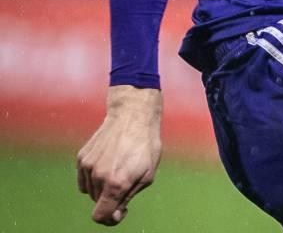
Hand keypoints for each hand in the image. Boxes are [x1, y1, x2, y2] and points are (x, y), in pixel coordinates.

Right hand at [77, 85, 163, 225]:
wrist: (132, 116)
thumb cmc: (145, 146)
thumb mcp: (147, 175)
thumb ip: (128, 198)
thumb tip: (114, 215)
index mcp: (117, 183)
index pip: (101, 216)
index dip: (110, 219)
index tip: (121, 212)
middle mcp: (99, 176)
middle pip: (98, 203)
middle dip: (111, 199)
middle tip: (127, 183)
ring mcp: (88, 167)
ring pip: (91, 191)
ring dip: (103, 188)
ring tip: (119, 168)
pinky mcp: (82, 158)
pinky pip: (83, 180)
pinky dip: (94, 179)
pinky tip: (108, 164)